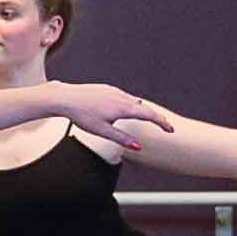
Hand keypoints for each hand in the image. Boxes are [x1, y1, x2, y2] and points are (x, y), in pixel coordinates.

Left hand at [54, 82, 177, 148]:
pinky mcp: (106, 88)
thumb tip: (138, 146)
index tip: (170, 129)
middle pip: (144, 107)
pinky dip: (130, 103)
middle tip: (163, 125)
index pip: (149, 115)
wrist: (65, 98)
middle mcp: (121, 96)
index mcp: (123, 107)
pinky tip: (125, 108)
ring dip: (142, 109)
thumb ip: (121, 138)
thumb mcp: (102, 131)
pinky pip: (123, 96)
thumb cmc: (81, 114)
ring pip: (134, 100)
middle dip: (155, 117)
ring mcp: (113, 91)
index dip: (162, 123)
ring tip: (147, 118)